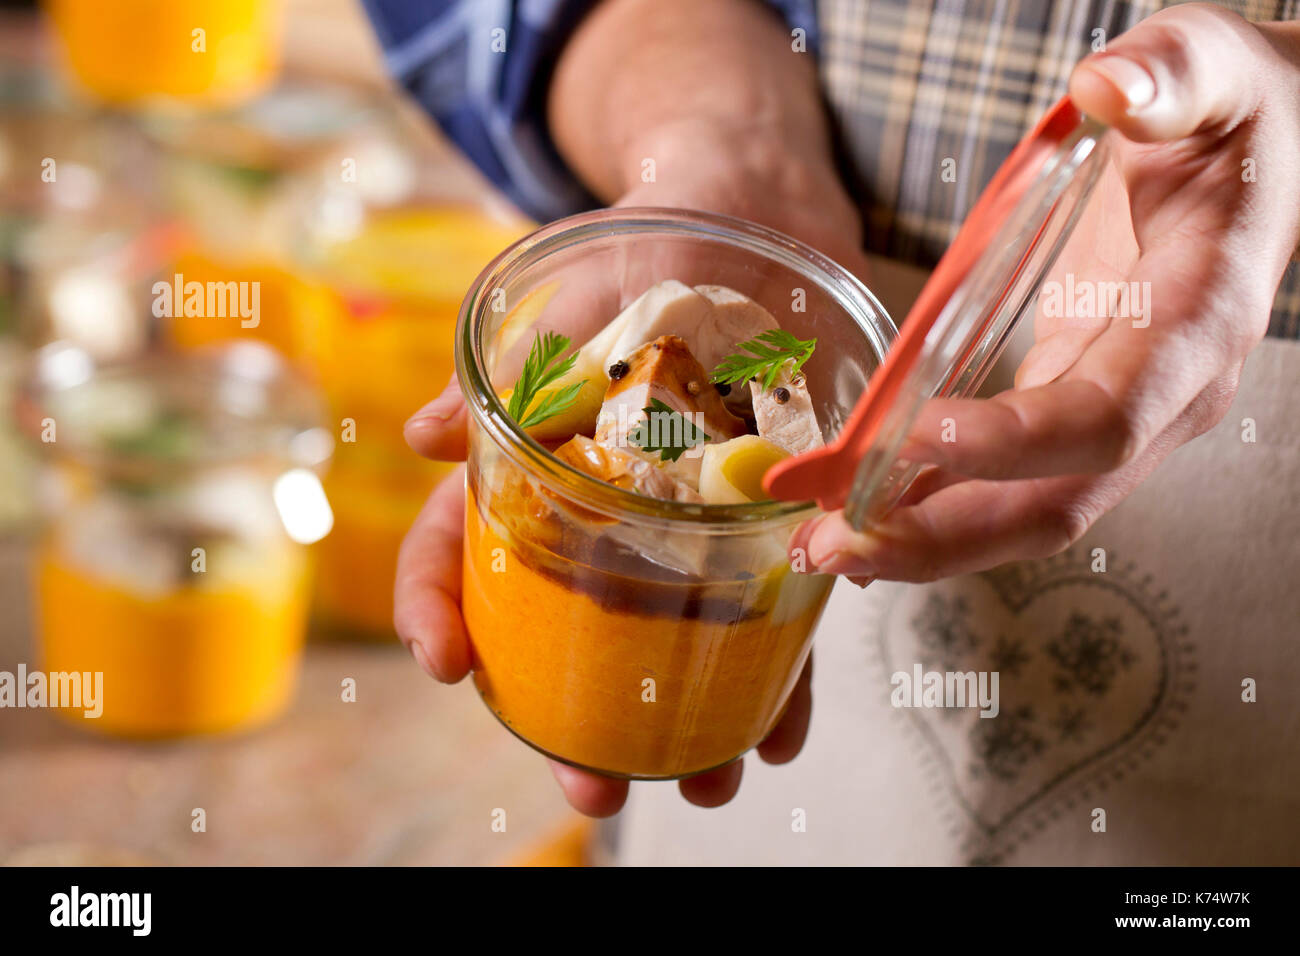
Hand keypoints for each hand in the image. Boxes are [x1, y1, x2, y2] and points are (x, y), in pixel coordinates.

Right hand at [395, 121, 858, 814]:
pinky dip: (780, 668)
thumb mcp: (559, 298)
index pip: (455, 550)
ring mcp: (682, 525)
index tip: (447, 666)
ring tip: (708, 784)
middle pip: (568, 632)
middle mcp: (598, 513)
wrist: (750, 219)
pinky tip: (785, 723)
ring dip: (688, 725)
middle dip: (576, 719)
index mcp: (528, 466)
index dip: (436, 610)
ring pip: (670, 643)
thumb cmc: (636, 251)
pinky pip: (767, 606)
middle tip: (592, 792)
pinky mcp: (761, 519)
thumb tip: (422, 434)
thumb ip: (501, 373)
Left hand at [800, 4, 1299, 581]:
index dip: (1017, 440)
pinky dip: (932, 505)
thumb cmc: (1233, 117)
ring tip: (826, 547)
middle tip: (836, 544)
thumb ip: (1170, 75)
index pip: (1108, 418)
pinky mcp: (1074, 406)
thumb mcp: (1213, 68)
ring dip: (922, 541)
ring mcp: (1121, 414)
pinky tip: (865, 514)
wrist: (1260, 159)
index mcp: (1196, 323)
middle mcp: (1164, 395)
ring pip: (1025, 512)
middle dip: (941, 536)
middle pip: (1054, 502)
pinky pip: (1006, 481)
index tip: (924, 433)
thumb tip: (1105, 88)